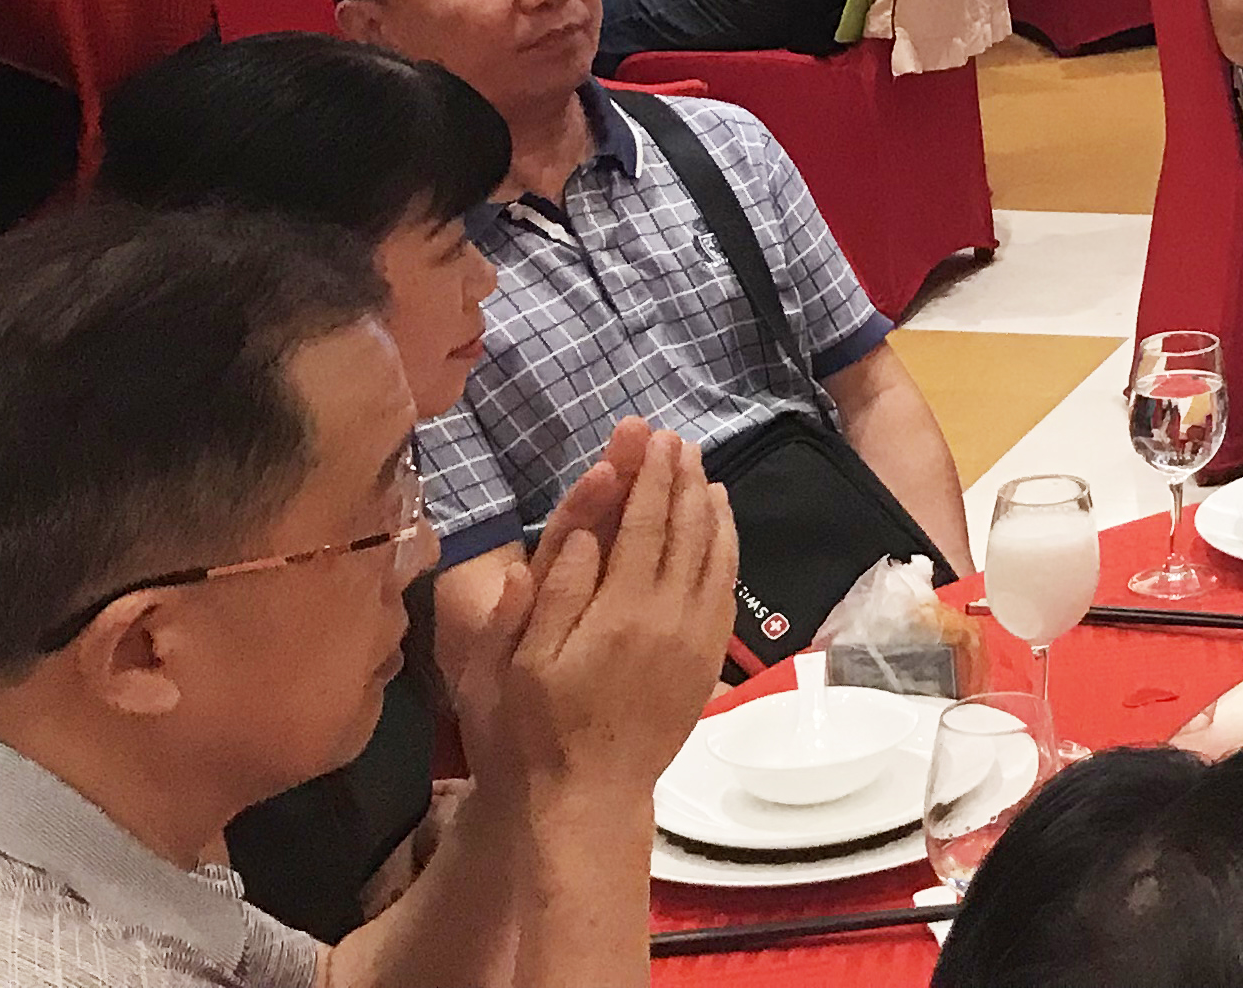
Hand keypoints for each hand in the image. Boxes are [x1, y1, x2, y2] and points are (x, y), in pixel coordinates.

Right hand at [488, 426, 737, 795]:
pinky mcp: (708, 661)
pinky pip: (726, 588)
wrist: (584, 802)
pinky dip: (727, 547)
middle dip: (683, 479)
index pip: (643, 524)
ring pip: (715, 554)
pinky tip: (720, 529)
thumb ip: (550, 594)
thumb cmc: (531, 736)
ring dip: (710, 507)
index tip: (653, 439)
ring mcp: (695, 639)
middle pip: (686, 529)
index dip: (649, 477)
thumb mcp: (515, 666)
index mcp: (618, 612)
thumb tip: (579, 530)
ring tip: (703, 473)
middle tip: (680, 441)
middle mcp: (668, 617)